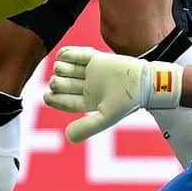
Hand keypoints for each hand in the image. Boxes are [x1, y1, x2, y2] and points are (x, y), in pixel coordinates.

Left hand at [45, 45, 171, 142]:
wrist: (143, 81)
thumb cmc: (126, 102)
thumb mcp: (105, 117)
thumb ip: (87, 127)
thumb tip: (68, 136)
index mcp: (88, 103)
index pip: (64, 101)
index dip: (52, 98)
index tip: (48, 96)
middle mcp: (87, 88)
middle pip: (63, 84)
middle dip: (56, 83)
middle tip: (57, 81)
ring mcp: (91, 73)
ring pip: (67, 69)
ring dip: (60, 68)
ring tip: (61, 68)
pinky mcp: (96, 59)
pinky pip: (76, 54)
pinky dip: (67, 54)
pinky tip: (62, 56)